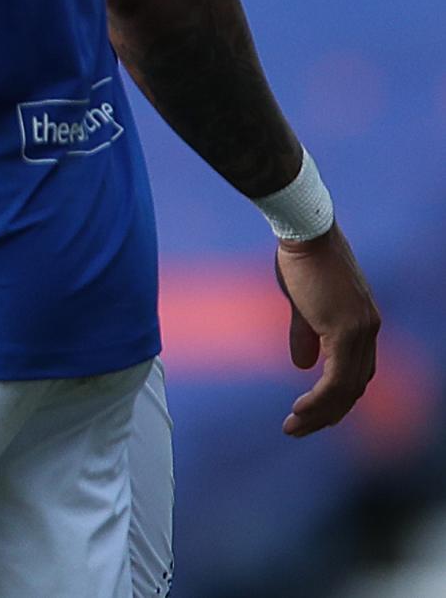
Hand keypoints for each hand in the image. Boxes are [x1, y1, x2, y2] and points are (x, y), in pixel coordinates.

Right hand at [274, 224, 379, 436]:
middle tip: (299, 429)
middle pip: (355, 387)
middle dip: (327, 414)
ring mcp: (360, 331)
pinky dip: (319, 399)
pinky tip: (300, 409)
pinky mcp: (345, 330)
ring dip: (320, 414)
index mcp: (362, 323)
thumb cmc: (300, 259)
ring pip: (347, 390)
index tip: (311, 412)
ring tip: (294, 428)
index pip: (357, 372)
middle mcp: (368, 331)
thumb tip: (302, 365)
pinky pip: (336, 379)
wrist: (304, 233)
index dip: (336, 397)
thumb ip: (305, 334)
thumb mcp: (301, 302)